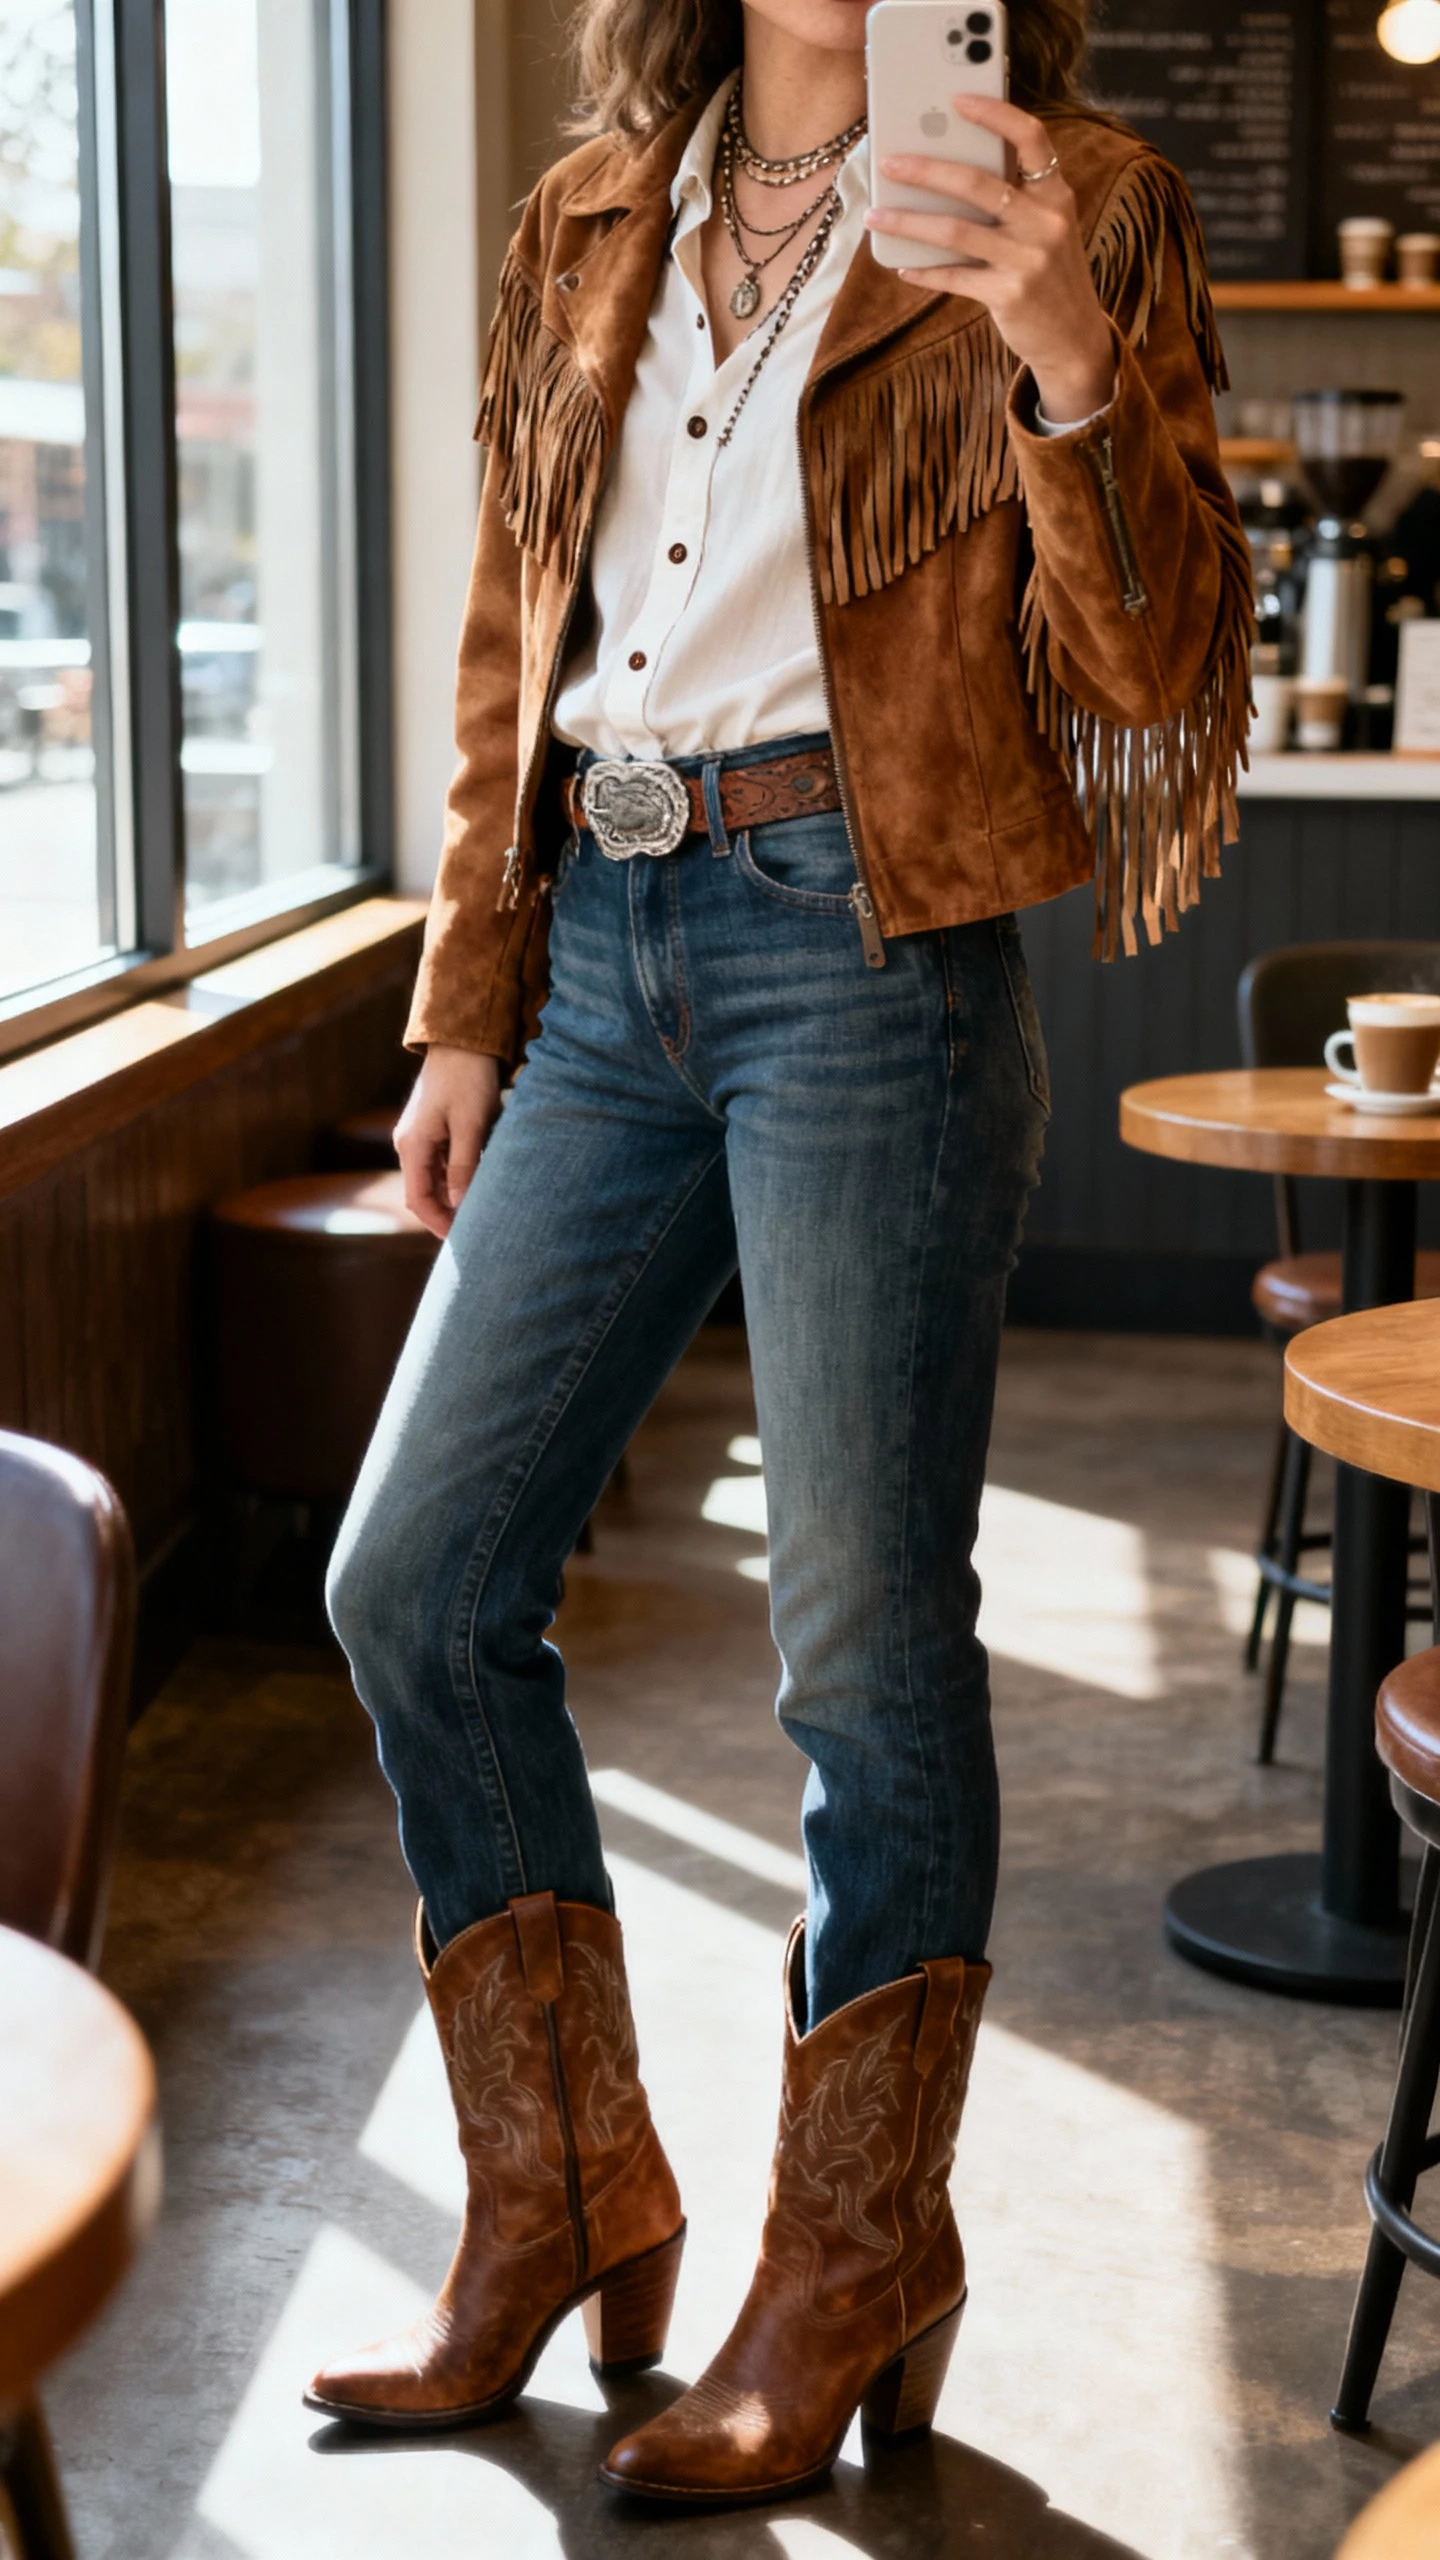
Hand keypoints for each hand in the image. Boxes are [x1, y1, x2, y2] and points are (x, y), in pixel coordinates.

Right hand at [395, 1044, 503, 1239]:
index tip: (462, 1239)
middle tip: (476, 1229)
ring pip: (433, 1178)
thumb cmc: (469, 1079)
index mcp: (412, 1145)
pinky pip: (441, 1162)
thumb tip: (459, 1205)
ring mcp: (419, 1135)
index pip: (419, 1199)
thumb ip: (464, 1166)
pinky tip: (479, 1182)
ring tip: (481, 1209)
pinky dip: (457, 1176)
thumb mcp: (472, 1125)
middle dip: (447, 1213)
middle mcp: (409, 1143)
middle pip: (424, 1192)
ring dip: (454, 1195)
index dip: (438, 1223)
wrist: (463, 1040)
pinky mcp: (432, 1127)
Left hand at [865, 95, 1114, 426]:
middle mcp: (1046, 222)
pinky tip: (902, 267)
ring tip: (875, 216)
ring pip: (955, 231)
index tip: (957, 100)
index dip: (995, 114)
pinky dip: (924, 271)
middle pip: (977, 183)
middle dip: (926, 170)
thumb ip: (1014, 199)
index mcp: (1056, 194)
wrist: (1074, 337)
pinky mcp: (1009, 295)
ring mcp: (1028, 260)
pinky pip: (954, 277)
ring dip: (909, 222)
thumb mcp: (1046, 228)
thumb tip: (946, 172)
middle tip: (888, 162)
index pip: (1032, 138)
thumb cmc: (1049, 274)